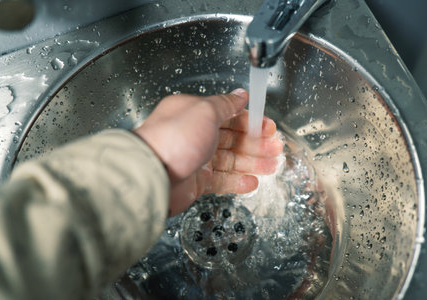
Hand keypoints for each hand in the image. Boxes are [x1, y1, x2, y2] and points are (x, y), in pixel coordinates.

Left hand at [134, 89, 282, 215]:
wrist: (151, 174)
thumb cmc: (172, 138)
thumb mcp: (204, 111)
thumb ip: (225, 104)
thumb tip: (240, 94)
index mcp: (194, 114)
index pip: (229, 116)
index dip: (251, 122)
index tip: (268, 127)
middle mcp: (194, 135)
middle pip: (232, 138)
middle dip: (256, 144)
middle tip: (275, 148)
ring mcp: (195, 159)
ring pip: (230, 160)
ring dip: (252, 163)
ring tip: (271, 166)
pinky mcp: (196, 181)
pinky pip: (221, 180)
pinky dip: (237, 181)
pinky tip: (251, 182)